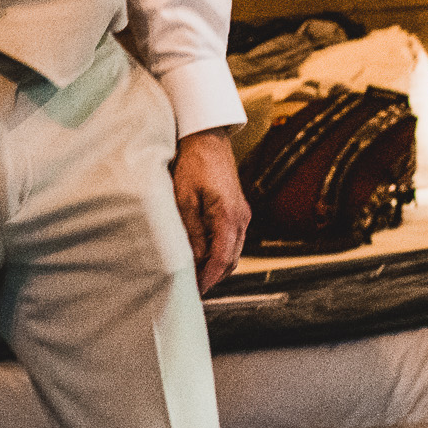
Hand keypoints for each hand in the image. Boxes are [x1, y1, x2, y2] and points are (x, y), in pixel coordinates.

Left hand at [174, 129, 250, 292]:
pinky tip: (203, 251)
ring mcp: (242, 213)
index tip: (196, 290)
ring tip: (196, 271)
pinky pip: (233, 238)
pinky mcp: (238, 208)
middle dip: (214, 275)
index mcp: (229, 217)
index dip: (209, 278)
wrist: (207, 138)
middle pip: (232, 259)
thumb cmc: (194, 164)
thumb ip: (190, 231)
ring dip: (217, 263)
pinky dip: (220, 249)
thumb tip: (193, 259)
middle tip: (193, 285)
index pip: (222, 259)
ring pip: (234, 250)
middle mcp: (242, 218)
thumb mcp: (184, 199)